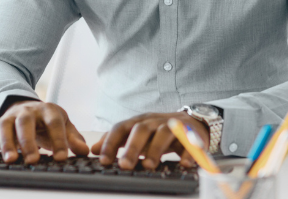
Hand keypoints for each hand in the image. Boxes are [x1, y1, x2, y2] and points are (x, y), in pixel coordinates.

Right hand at [0, 100, 89, 164]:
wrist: (29, 108)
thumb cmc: (48, 122)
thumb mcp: (64, 126)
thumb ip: (73, 138)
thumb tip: (85, 151)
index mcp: (47, 110)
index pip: (54, 123)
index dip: (59, 139)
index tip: (62, 157)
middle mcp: (26, 112)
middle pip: (26, 123)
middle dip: (29, 142)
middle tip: (33, 160)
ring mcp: (9, 118)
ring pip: (5, 127)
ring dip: (7, 143)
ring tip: (10, 160)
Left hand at [91, 112, 207, 170]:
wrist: (192, 122)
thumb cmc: (159, 131)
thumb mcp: (137, 132)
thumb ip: (117, 140)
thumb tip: (94, 149)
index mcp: (139, 121)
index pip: (121, 128)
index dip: (111, 142)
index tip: (103, 160)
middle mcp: (155, 121)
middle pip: (142, 130)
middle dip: (132, 147)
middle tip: (125, 166)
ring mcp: (174, 125)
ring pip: (164, 133)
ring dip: (156, 150)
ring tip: (149, 166)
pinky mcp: (192, 134)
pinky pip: (190, 142)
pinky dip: (187, 152)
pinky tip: (183, 164)